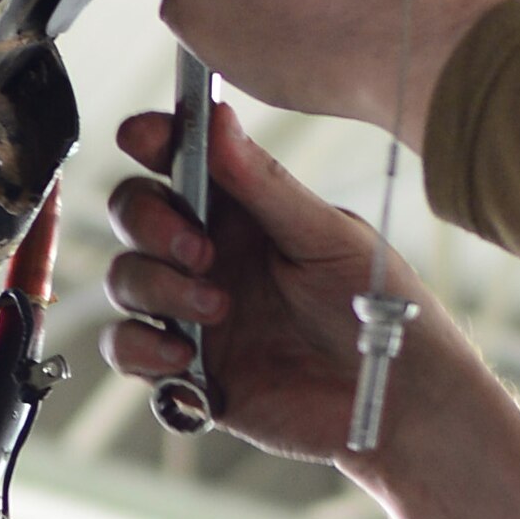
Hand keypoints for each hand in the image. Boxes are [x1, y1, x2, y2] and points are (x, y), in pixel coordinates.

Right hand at [103, 101, 474, 479]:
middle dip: (150, 223)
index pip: (179, 160)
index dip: (151, 140)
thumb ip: (266, 186)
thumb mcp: (328, 238)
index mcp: (246, 210)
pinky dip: (139, 347)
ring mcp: (193, 310)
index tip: (141, 137)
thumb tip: (217, 119)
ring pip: (126, 278)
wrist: (396, 399)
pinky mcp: (185, 369)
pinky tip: (183, 355)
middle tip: (202, 251)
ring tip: (219, 309)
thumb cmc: (379, 308)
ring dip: (158, 287)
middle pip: (135, 213)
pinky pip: (124, 348)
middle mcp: (212, 254)